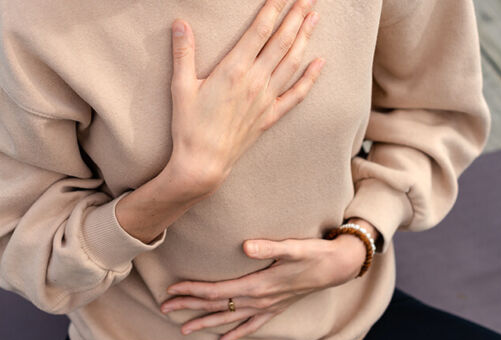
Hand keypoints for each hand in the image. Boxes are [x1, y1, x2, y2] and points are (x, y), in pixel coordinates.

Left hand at [160, 232, 370, 339]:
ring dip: (205, 322)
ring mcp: (267, 307)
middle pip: (217, 306)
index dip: (193, 290)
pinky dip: (235, 333)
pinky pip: (251, 325)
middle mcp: (259, 300)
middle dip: (190, 307)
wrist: (338, 267)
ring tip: (184, 329)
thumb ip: (269, 247)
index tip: (172, 290)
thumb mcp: (293, 247)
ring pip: (229, 318)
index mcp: (258, 285)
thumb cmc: (314, 254)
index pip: (217, 290)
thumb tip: (245, 247)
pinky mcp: (275, 308)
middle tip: (164, 308)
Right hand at [165, 0, 324, 193]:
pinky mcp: (270, 116)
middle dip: (296, 15)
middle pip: (282, 41)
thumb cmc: (189, 126)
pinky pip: (296, 94)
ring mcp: (266, 99)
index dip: (273, 8)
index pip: (259, 30)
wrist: (203, 163)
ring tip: (315, 17)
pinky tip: (319, 63)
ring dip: (305, 37)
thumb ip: (183, 53)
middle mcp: (255, 81)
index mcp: (233, 69)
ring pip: (292, 62)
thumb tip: (180, 23)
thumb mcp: (180, 87)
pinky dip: (310, 77)